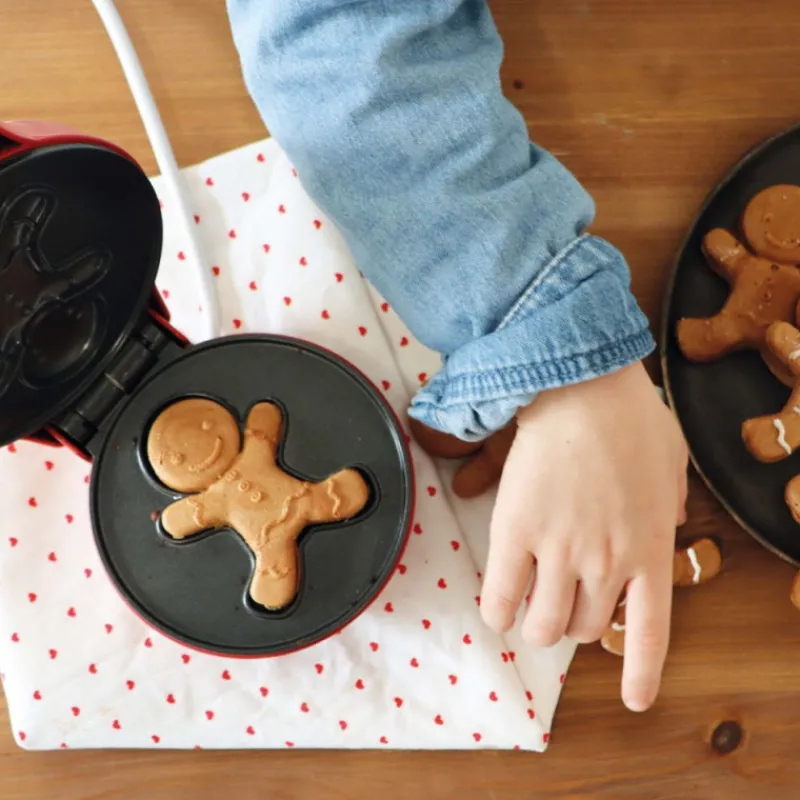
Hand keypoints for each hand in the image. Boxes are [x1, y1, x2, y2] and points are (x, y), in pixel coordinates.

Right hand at [479, 362, 687, 711]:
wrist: (579, 385)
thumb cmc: (629, 414)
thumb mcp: (672, 461)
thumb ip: (672, 503)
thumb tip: (666, 521)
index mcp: (650, 547)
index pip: (649, 631)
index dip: (640, 673)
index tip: (632, 699)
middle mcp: (607, 561)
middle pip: (584, 630)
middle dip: (571, 623)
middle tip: (561, 600)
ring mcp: (560, 551)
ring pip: (543, 627)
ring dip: (534, 623)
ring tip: (528, 602)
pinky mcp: (515, 533)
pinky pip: (500, 599)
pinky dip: (497, 611)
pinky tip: (497, 604)